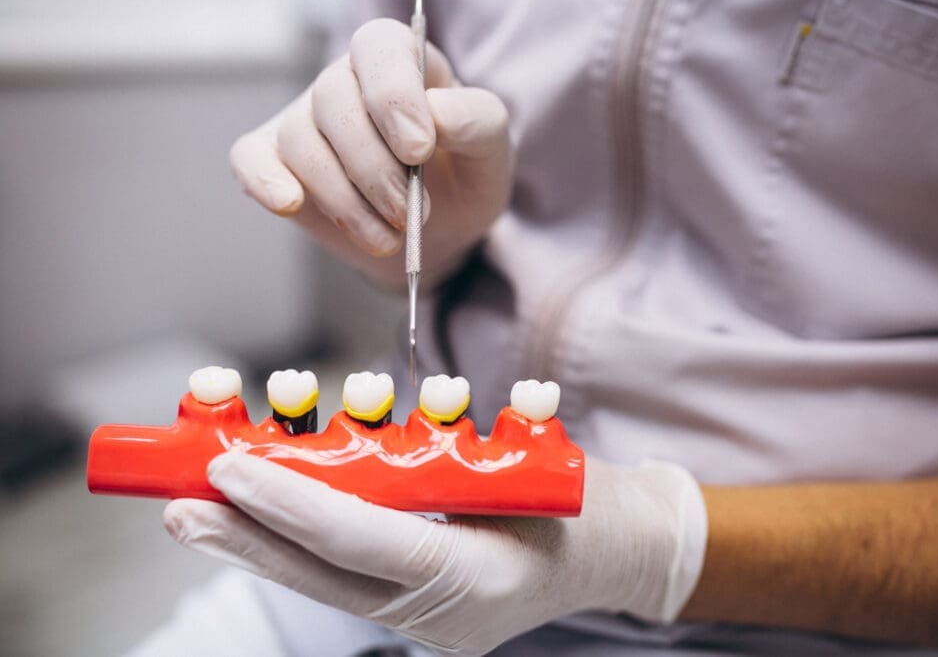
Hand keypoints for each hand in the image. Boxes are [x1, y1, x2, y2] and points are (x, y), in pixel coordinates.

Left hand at [163, 454, 707, 654]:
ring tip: (203, 510)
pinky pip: (349, 577)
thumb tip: (355, 451)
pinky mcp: (422, 610)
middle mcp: (443, 613)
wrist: (622, 550)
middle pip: (325, 575)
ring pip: (328, 579)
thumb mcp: (527, 466)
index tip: (229, 472)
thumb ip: (449, 467)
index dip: (292, 505)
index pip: (366, 542)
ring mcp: (431, 622)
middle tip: (179, 506)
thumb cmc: (583, 501)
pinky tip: (259, 524)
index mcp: (479, 580)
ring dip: (264, 541)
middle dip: (247, 539)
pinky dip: (301, 546)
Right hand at [229, 18, 512, 286]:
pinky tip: (290, 204)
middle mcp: (347, 83)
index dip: (393, 95)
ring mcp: (306, 120)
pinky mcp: (276, 161)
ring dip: (346, 200)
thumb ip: (477, 122)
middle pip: (334, 100)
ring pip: (302, 142)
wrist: (438, 235)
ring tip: (389, 237)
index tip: (419, 151)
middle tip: (411, 214)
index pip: (379, 46)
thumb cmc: (463, 178)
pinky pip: (250, 158)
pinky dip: (264, 180)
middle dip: (375, 170)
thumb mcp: (491, 153)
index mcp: (401, 62)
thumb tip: (437, 113)